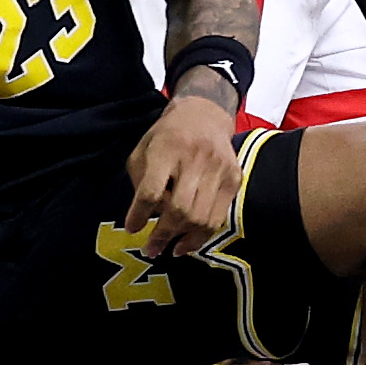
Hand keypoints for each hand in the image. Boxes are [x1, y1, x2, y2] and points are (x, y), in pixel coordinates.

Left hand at [124, 97, 239, 257]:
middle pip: (179, 209)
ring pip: (201, 218)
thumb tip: (146, 218)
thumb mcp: (144, 150)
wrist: (205, 115)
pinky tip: (188, 243)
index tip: (131, 229)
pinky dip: (202, 236)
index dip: (139, 214)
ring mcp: (219, 169)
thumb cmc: (167, 135)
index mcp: (167, 148)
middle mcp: (196, 158)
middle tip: (150, 249)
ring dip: (183, 240)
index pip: (152, 190)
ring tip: (170, 249)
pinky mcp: (234, 179)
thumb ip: (141, 182)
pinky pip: (218, 217)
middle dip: (162, 234)